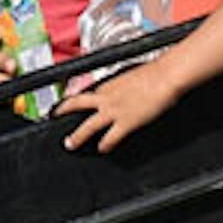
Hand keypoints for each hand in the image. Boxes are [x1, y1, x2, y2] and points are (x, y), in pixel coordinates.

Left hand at [59, 67, 177, 151]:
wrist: (166, 76)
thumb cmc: (156, 73)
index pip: (88, 93)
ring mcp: (114, 110)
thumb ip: (124, 85)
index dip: (79, 101)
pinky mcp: (125, 123)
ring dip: (77, 136)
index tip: (74, 104)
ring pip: (88, 126)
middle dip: (63, 111)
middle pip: (77, 103)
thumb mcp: (133, 76)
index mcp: (109, 83)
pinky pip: (110, 138)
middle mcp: (107, 96)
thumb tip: (126, 88)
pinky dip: (104, 145)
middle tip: (55, 116)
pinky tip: (102, 149)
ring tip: (70, 144)